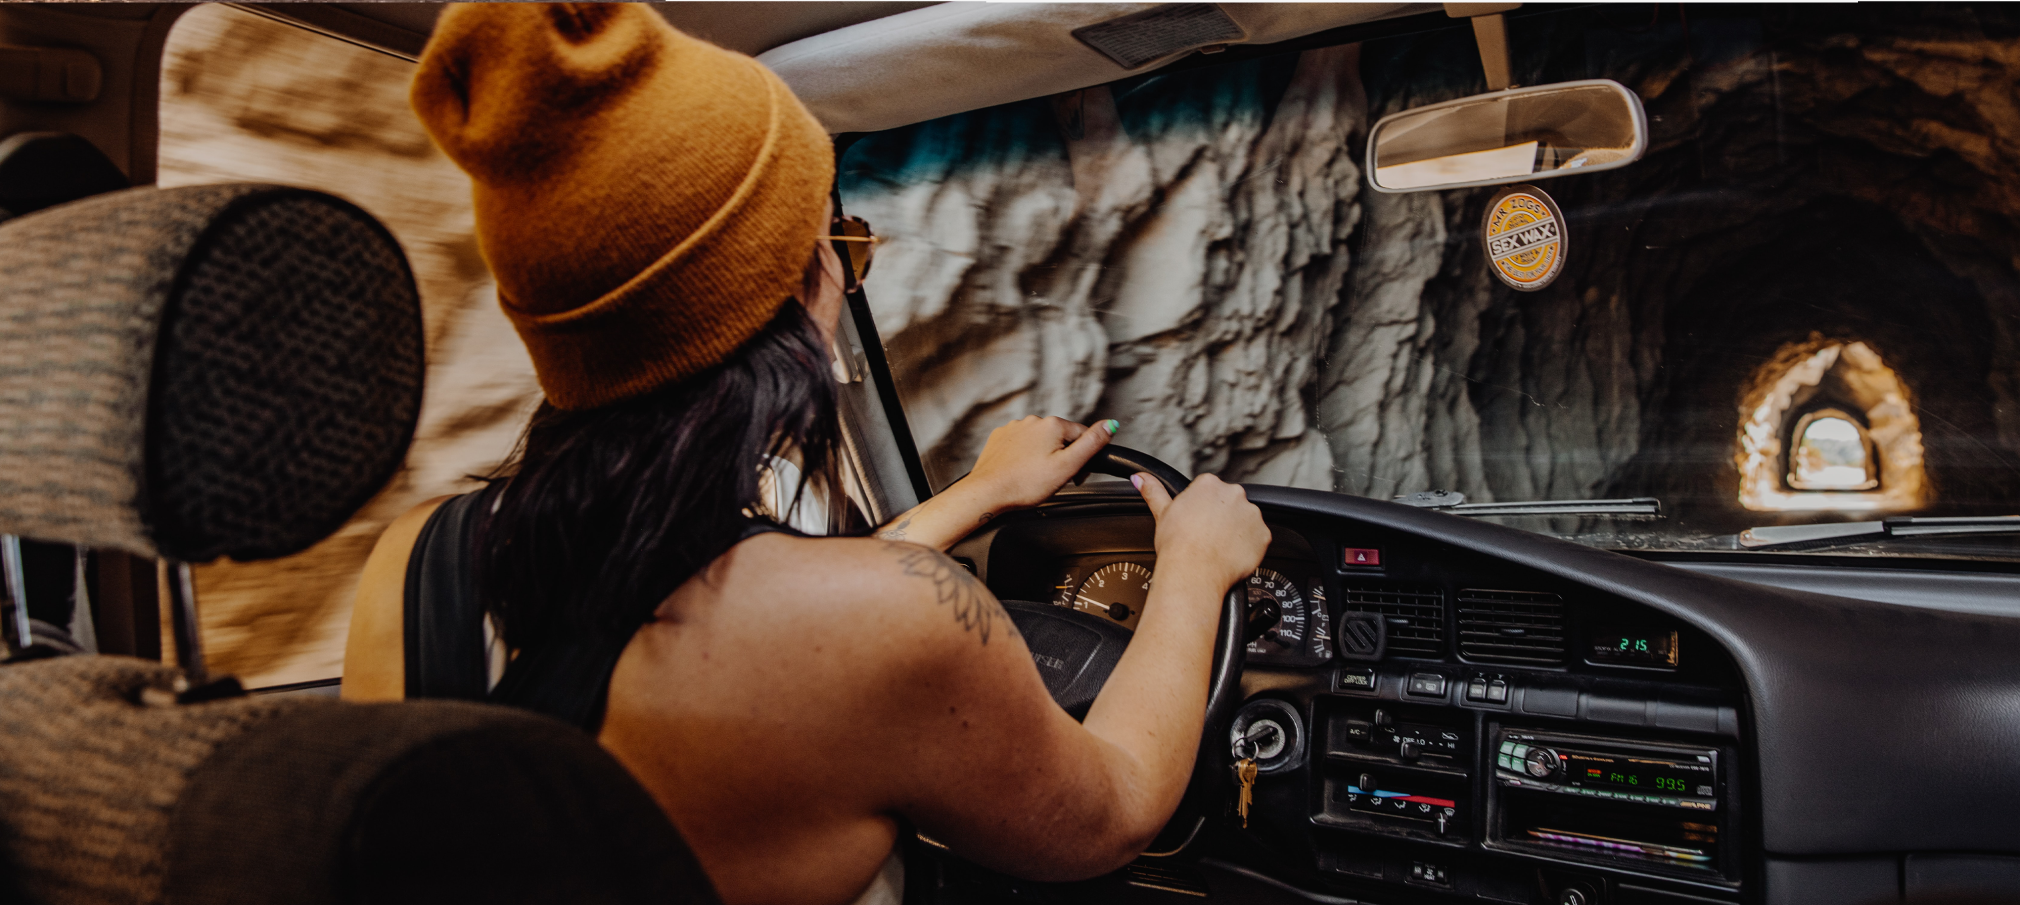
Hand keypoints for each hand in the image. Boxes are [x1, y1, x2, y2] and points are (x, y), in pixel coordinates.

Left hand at [964, 416, 1117, 511]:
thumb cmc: (1024, 484)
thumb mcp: (1067, 466)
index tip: (1076, 475)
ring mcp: (1014, 428)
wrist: (987, 492)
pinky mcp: (1000, 438)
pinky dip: (1024, 457)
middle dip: (1062, 457)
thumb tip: (1110, 424)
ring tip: (1035, 478)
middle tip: (1055, 479)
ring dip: (1042, 456)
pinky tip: (1021, 472)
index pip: (1082, 435)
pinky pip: (1020, 445)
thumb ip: (1092, 443)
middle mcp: (1032, 421)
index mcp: (1052, 425)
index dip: (1083, 458)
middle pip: (1060, 438)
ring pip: (1039, 441)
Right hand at [1133, 473, 1269, 592]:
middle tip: (1207, 536)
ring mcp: (1251, 514)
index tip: (1197, 523)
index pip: (1210, 491)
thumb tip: (1140, 478)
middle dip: (1221, 518)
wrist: (1194, 572)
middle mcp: (1233, 494)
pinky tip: (1231, 555)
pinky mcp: (1263, 534)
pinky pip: (1258, 539)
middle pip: (1229, 504)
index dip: (1202, 510)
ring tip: (1219, 548)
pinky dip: (1249, 547)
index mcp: (1209, 485)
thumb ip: (1153, 491)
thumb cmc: (1178, 545)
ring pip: (1245, 520)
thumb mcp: (1162, 513)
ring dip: (1236, 531)